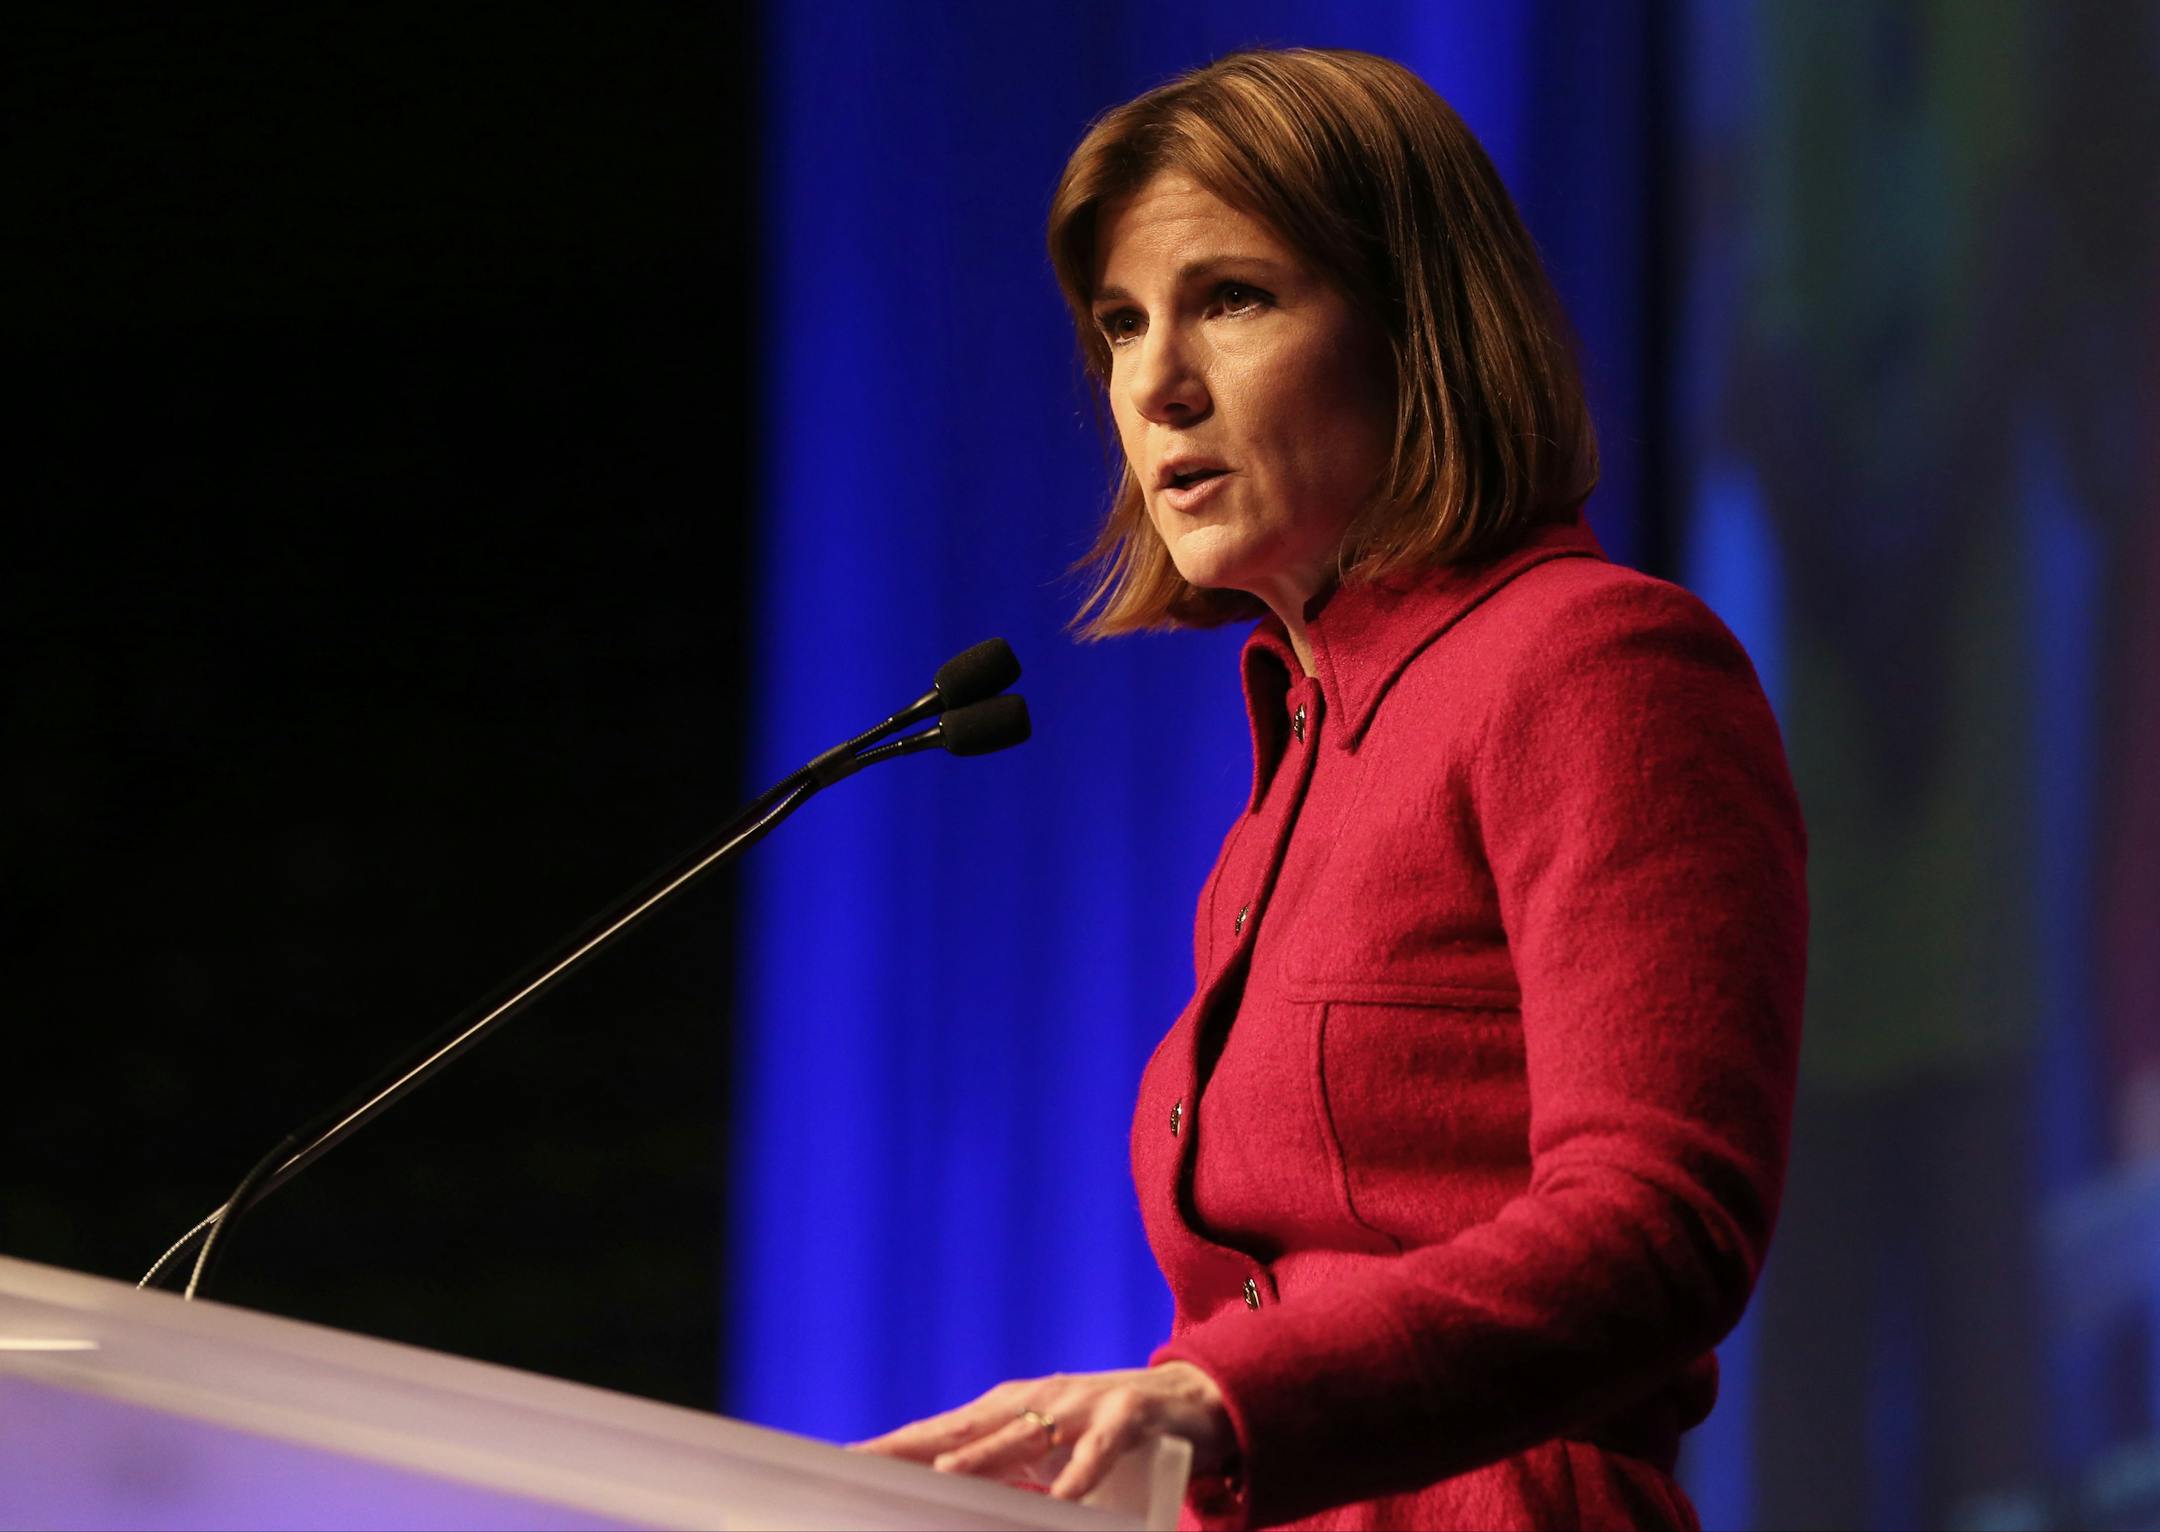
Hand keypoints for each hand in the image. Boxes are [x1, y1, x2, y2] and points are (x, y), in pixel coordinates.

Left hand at [848, 1362, 1234, 1501]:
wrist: (1192, 1398)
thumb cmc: (1106, 1427)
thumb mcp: (1049, 1449)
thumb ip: (1007, 1471)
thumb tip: (951, 1495)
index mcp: (1012, 1410)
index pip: (942, 1430)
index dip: (896, 1444)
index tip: (846, 1460)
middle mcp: (1038, 1400)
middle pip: (967, 1427)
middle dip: (915, 1445)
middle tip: (866, 1462)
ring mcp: (1081, 1404)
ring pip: (1027, 1433)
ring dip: (987, 1455)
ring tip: (945, 1476)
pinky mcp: (1128, 1414)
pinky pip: (1101, 1448)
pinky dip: (1081, 1473)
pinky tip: (1064, 1499)